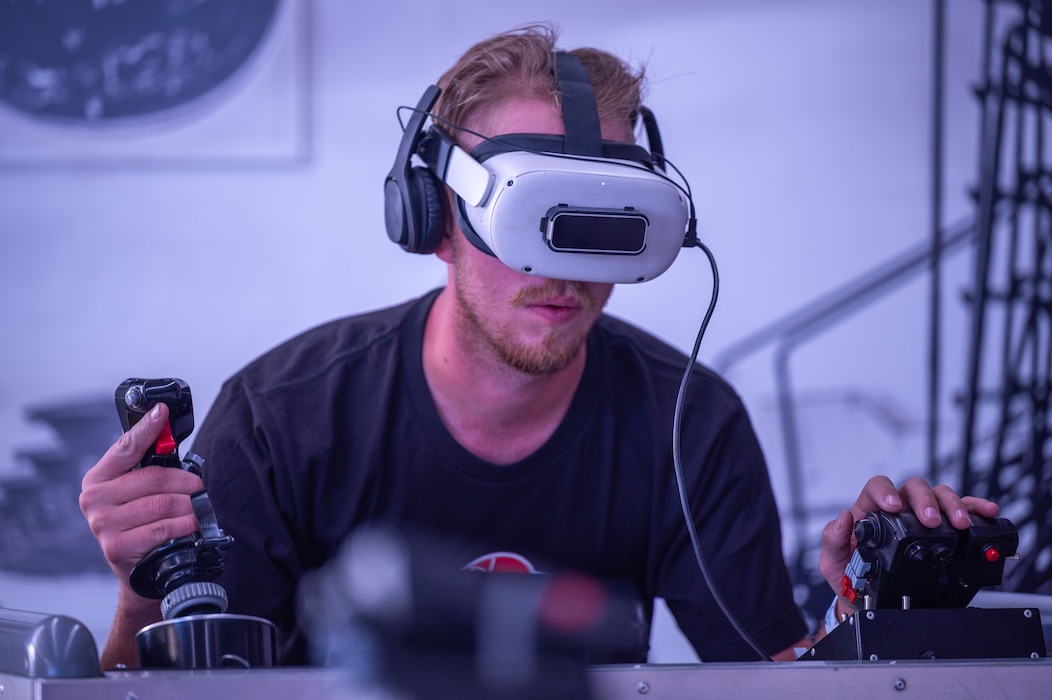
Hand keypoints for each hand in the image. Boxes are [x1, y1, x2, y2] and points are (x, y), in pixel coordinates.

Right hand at [79, 402, 203, 602]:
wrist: (137, 569)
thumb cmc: (140, 522)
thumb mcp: (138, 491)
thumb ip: (148, 465)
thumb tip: (167, 432)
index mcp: (98, 478)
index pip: (126, 447)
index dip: (147, 428)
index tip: (161, 411)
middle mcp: (94, 499)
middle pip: (154, 478)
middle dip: (186, 482)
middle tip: (199, 486)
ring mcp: (102, 524)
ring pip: (163, 504)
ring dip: (190, 506)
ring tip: (197, 508)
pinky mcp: (116, 547)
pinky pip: (163, 528)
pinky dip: (185, 525)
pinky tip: (191, 525)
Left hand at [818, 476, 999, 597]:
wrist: (866, 599)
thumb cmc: (849, 573)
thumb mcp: (832, 560)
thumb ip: (834, 538)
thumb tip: (844, 517)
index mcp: (870, 510)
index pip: (878, 487)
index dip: (885, 492)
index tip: (893, 507)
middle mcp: (897, 509)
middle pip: (914, 488)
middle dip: (925, 501)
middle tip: (930, 520)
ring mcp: (920, 518)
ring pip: (939, 496)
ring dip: (951, 505)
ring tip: (959, 523)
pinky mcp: (939, 531)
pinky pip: (959, 513)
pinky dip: (973, 509)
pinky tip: (984, 512)